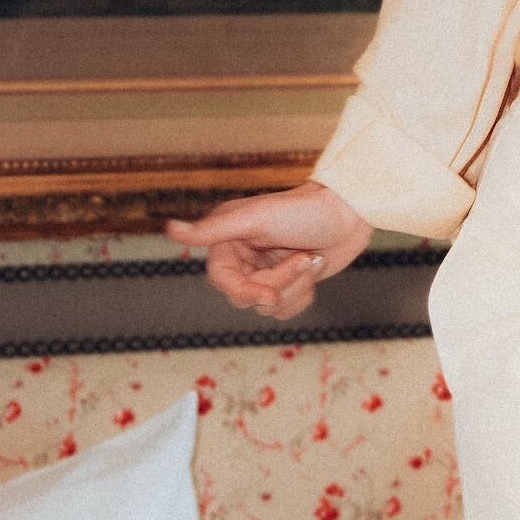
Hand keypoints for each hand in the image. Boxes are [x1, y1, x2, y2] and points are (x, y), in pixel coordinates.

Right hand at [164, 180, 372, 321]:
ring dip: (296, 286)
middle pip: (247, 297)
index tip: (267, 295)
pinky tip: (314, 267)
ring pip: (269, 307)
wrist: (350, 212)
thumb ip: (213, 230)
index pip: (222, 280)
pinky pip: (287, 309)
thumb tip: (169, 229)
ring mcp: (266, 272)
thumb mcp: (256, 218)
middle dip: (280, 283)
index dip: (244, 291)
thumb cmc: (304, 209)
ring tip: (311, 257)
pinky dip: (304, 294)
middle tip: (304, 257)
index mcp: (229, 240)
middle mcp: (243, 258)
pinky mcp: (288, 283)